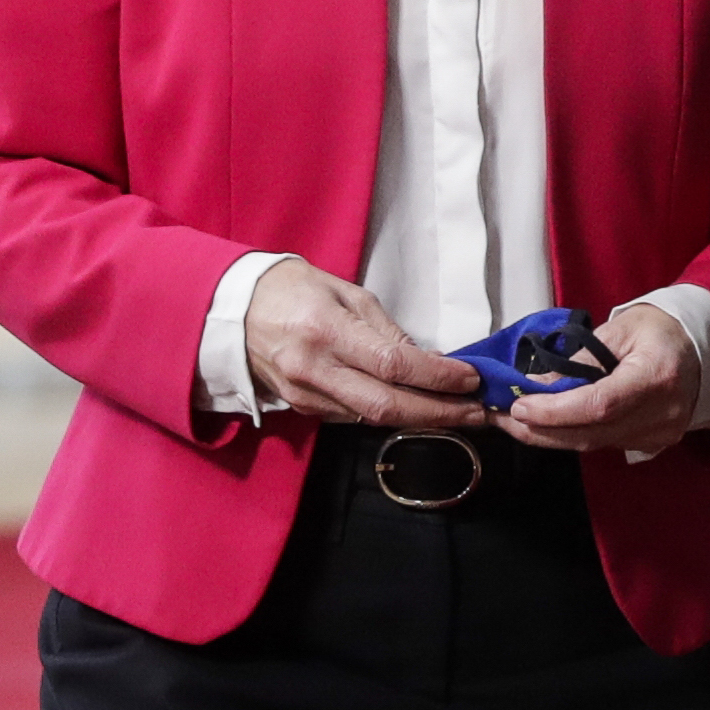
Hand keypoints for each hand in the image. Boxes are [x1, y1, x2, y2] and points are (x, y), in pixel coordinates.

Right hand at [242, 257, 485, 426]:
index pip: (393, 364)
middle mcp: (314, 370)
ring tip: (459, 412)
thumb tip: (426, 359)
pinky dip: (388, 415)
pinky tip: (416, 408)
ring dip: (419, 419)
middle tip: (478, 412)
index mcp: (326, 331)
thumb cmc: (292, 290)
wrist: (231, 311)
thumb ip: (385, 329)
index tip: (470, 378)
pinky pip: (353, 417)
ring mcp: (305, 395)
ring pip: (371, 418)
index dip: (437, 377)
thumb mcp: (345, 292)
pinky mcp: (302, 408)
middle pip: (385, 406)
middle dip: (439, 413)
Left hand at [496, 303, 701, 456]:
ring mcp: (660, 434)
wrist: (703, 347)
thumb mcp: (619, 330)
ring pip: (593, 445)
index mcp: (656, 376)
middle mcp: (661, 414)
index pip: (599, 405)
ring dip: (551, 435)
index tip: (520, 406)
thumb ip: (578, 360)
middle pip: (591, 434)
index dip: (555, 411)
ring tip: (518, 420)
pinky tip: (552, 424)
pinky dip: (574, 435)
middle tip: (504, 417)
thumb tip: (534, 386)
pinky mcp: (653, 443)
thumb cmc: (661, 329)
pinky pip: (605, 445)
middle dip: (541, 428)